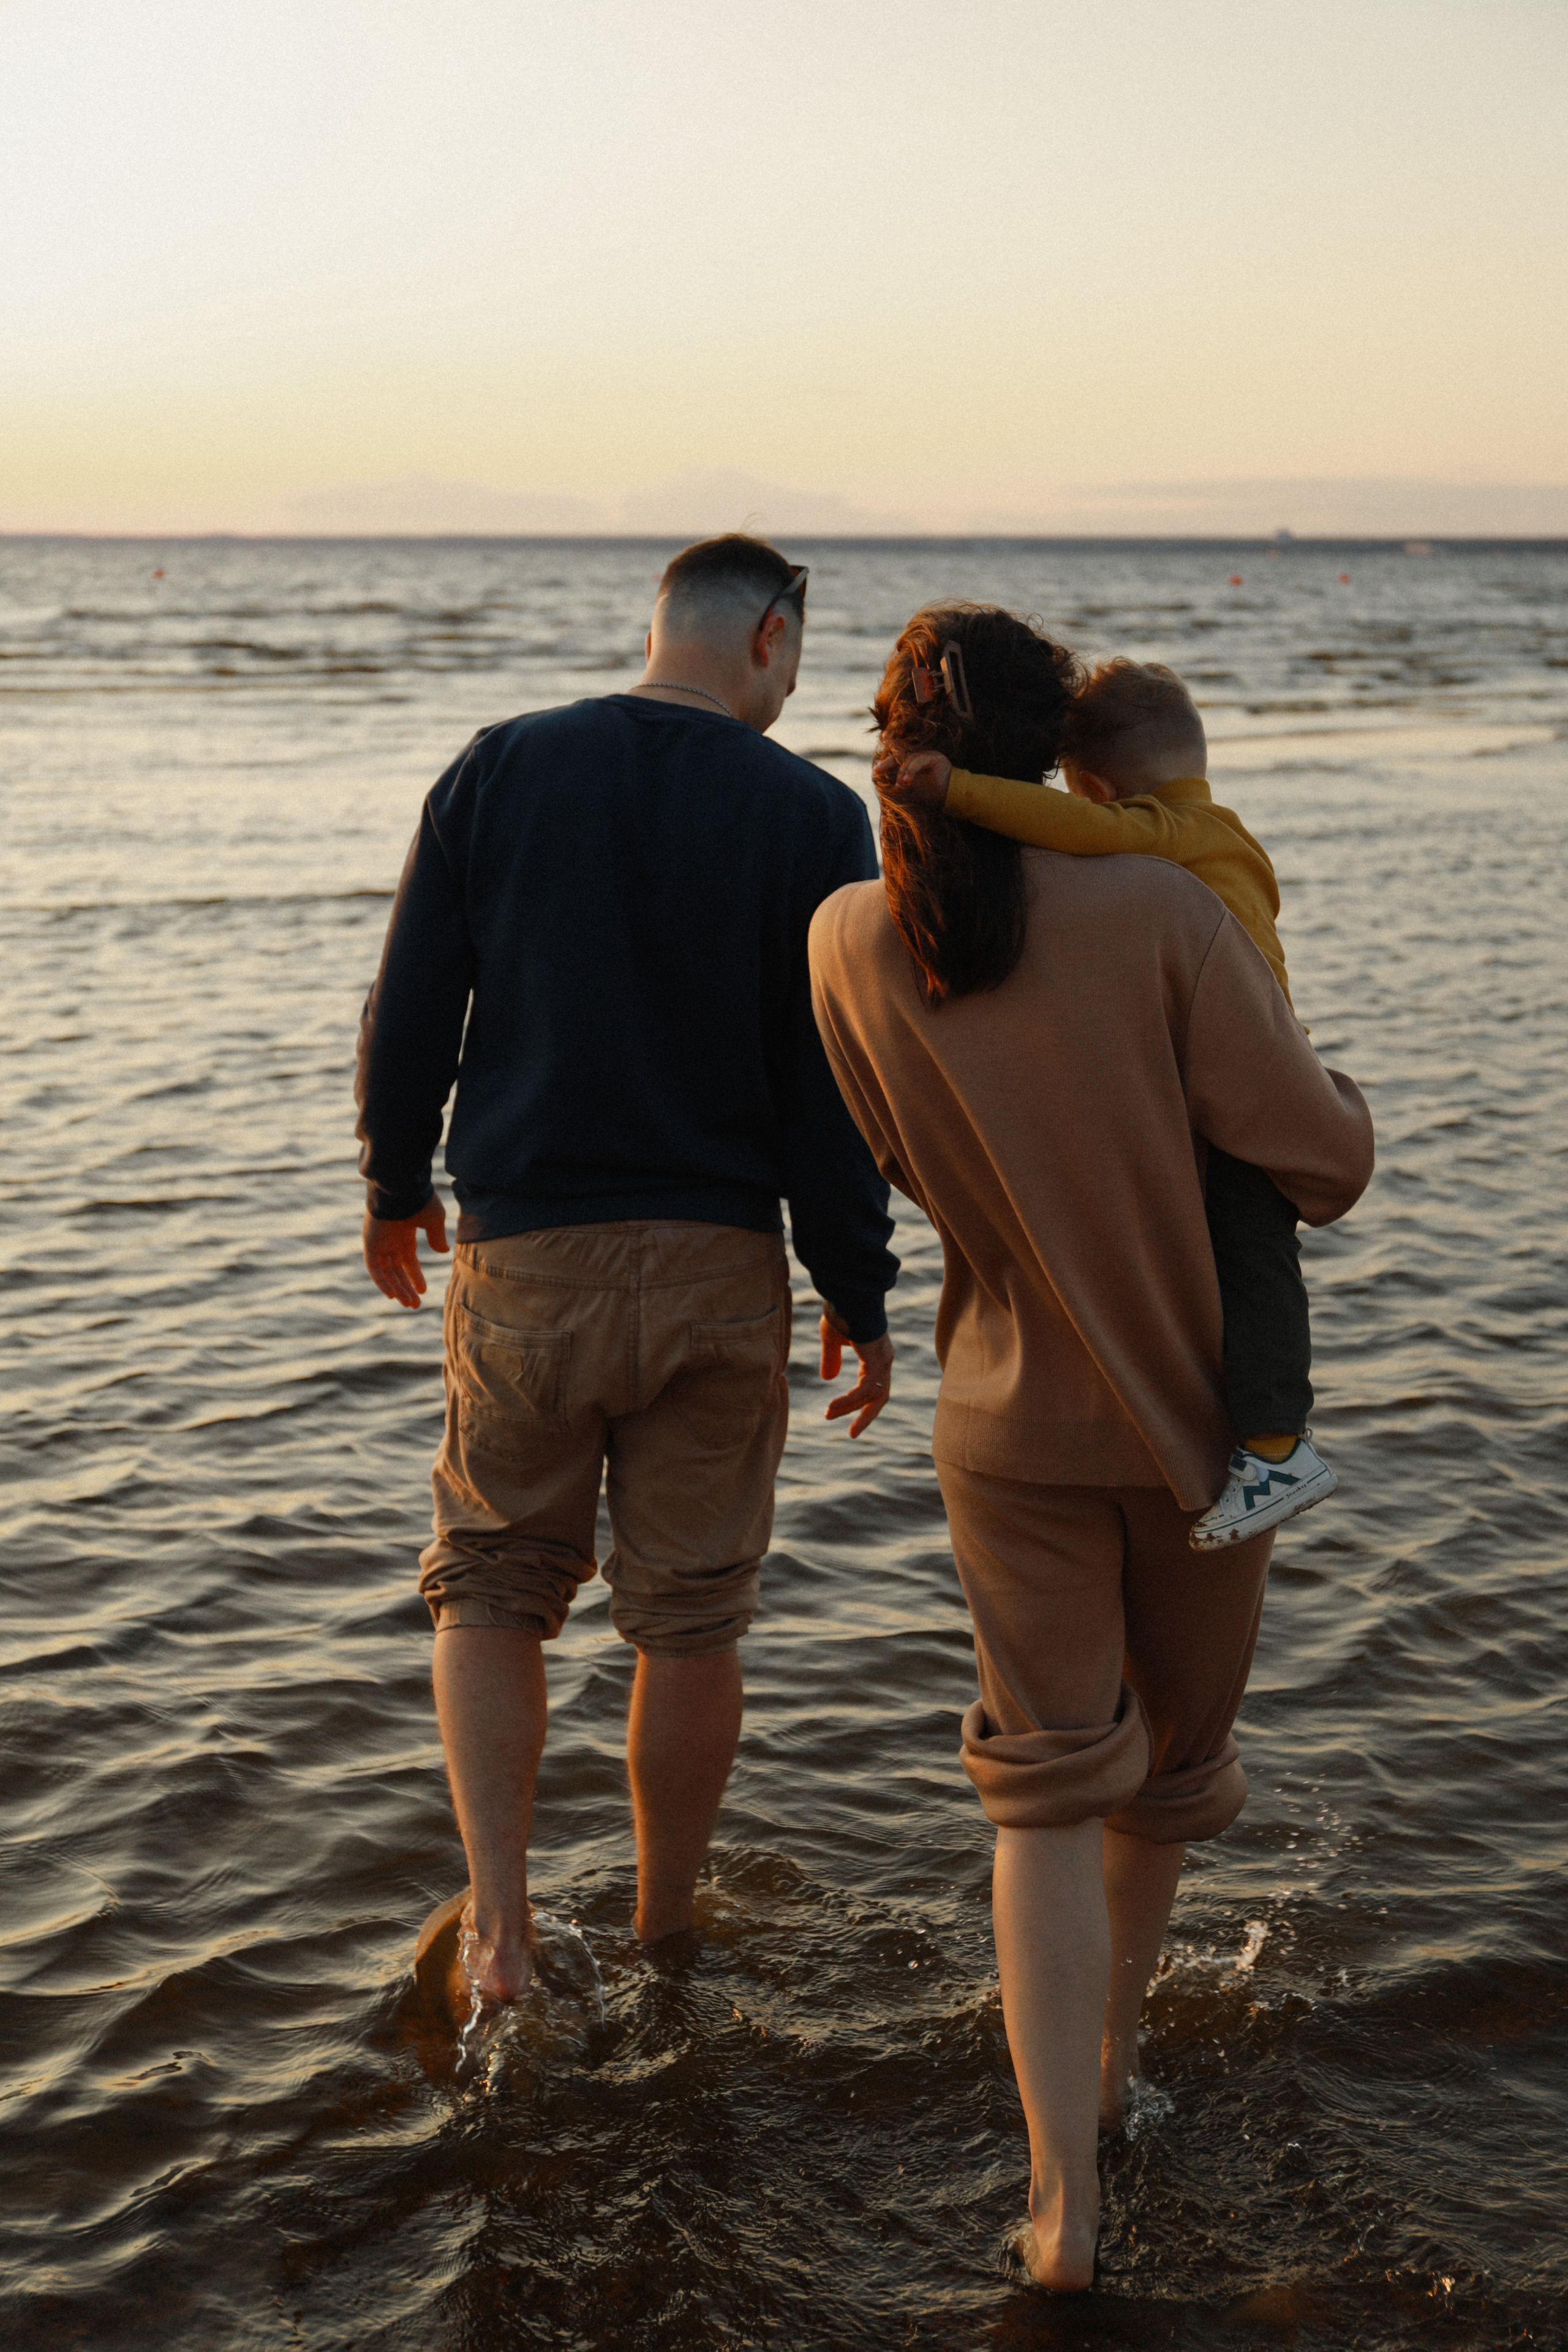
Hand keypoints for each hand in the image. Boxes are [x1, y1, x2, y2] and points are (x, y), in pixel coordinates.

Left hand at [363, 1192, 448, 1307]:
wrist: (400, 1184)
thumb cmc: (419, 1199)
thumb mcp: (434, 1220)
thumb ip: (437, 1237)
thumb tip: (443, 1252)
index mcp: (405, 1231)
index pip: (408, 1259)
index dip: (415, 1275)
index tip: (424, 1290)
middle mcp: (390, 1238)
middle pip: (396, 1269)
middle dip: (406, 1287)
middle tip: (414, 1305)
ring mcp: (379, 1240)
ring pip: (386, 1271)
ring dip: (396, 1288)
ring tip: (408, 1304)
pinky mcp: (370, 1241)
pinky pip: (374, 1267)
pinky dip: (381, 1281)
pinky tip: (391, 1294)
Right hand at [819, 1310, 894, 1437]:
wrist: (847, 1294)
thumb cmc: (841, 1312)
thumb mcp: (832, 1340)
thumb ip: (831, 1359)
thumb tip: (828, 1378)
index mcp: (876, 1355)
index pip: (873, 1386)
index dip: (859, 1402)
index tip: (841, 1414)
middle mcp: (884, 1360)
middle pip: (879, 1396)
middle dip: (865, 1416)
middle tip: (852, 1433)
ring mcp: (883, 1361)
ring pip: (871, 1395)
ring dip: (849, 1408)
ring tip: (829, 1415)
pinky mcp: (877, 1361)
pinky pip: (864, 1389)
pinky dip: (849, 1400)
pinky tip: (833, 1406)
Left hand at [874, 749, 951, 809]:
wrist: (951, 799)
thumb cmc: (931, 796)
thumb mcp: (911, 791)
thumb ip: (900, 785)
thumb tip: (884, 787)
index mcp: (912, 763)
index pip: (896, 759)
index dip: (886, 760)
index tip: (875, 769)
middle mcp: (919, 757)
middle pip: (900, 755)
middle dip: (888, 762)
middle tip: (877, 770)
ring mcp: (927, 755)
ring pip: (909, 759)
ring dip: (902, 773)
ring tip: (900, 786)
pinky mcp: (935, 757)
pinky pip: (919, 761)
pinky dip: (911, 771)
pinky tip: (906, 781)